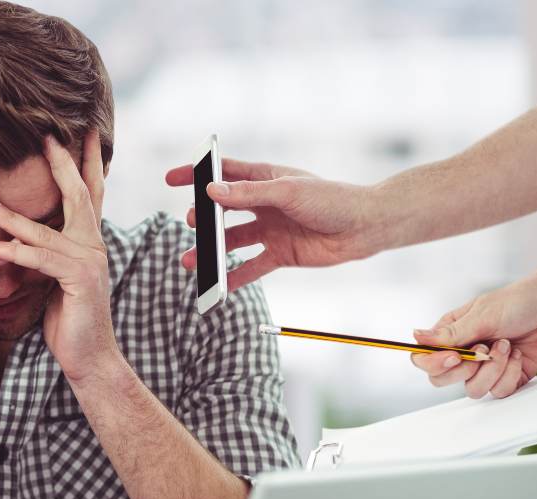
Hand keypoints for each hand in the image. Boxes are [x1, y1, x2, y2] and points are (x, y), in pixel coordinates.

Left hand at [0, 131, 117, 381]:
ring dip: (10, 214)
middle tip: (46, 135)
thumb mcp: (55, 275)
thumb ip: (45, 249)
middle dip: (63, 163)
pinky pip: (40, 261)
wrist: (89, 357)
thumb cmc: (68, 317)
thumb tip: (22, 230)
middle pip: (79, 193)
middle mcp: (94, 244)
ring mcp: (89, 261)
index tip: (79, 130)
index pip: (87, 191)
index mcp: (88, 239)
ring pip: (45, 229)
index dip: (84, 160)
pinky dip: (14, 253)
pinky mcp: (78, 281)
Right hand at [165, 159, 377, 290]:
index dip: (197, 175)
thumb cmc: (332, 200)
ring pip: (232, 241)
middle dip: (202, 218)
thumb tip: (211, 192)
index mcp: (265, 179)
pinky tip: (217, 286)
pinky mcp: (280, 254)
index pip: (223, 173)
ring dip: (211, 251)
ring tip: (191, 261)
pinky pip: (251, 267)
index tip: (171, 179)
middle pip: (223, 210)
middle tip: (191, 223)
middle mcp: (264, 204)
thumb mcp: (288, 192)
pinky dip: (234, 277)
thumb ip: (248, 193)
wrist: (365, 228)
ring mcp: (271, 230)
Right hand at [410, 275, 536, 398]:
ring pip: (472, 389)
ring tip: (505, 346)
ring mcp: (484, 368)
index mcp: (450, 335)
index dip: (433, 363)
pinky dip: (510, 374)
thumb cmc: (517, 302)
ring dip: (492, 369)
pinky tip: (516, 354)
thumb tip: (415, 337)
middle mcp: (463, 353)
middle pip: (441, 380)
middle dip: (465, 369)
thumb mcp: (482, 315)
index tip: (455, 356)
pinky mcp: (506, 377)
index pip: (423, 358)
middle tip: (483, 351)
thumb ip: (450, 333)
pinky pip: (498, 392)